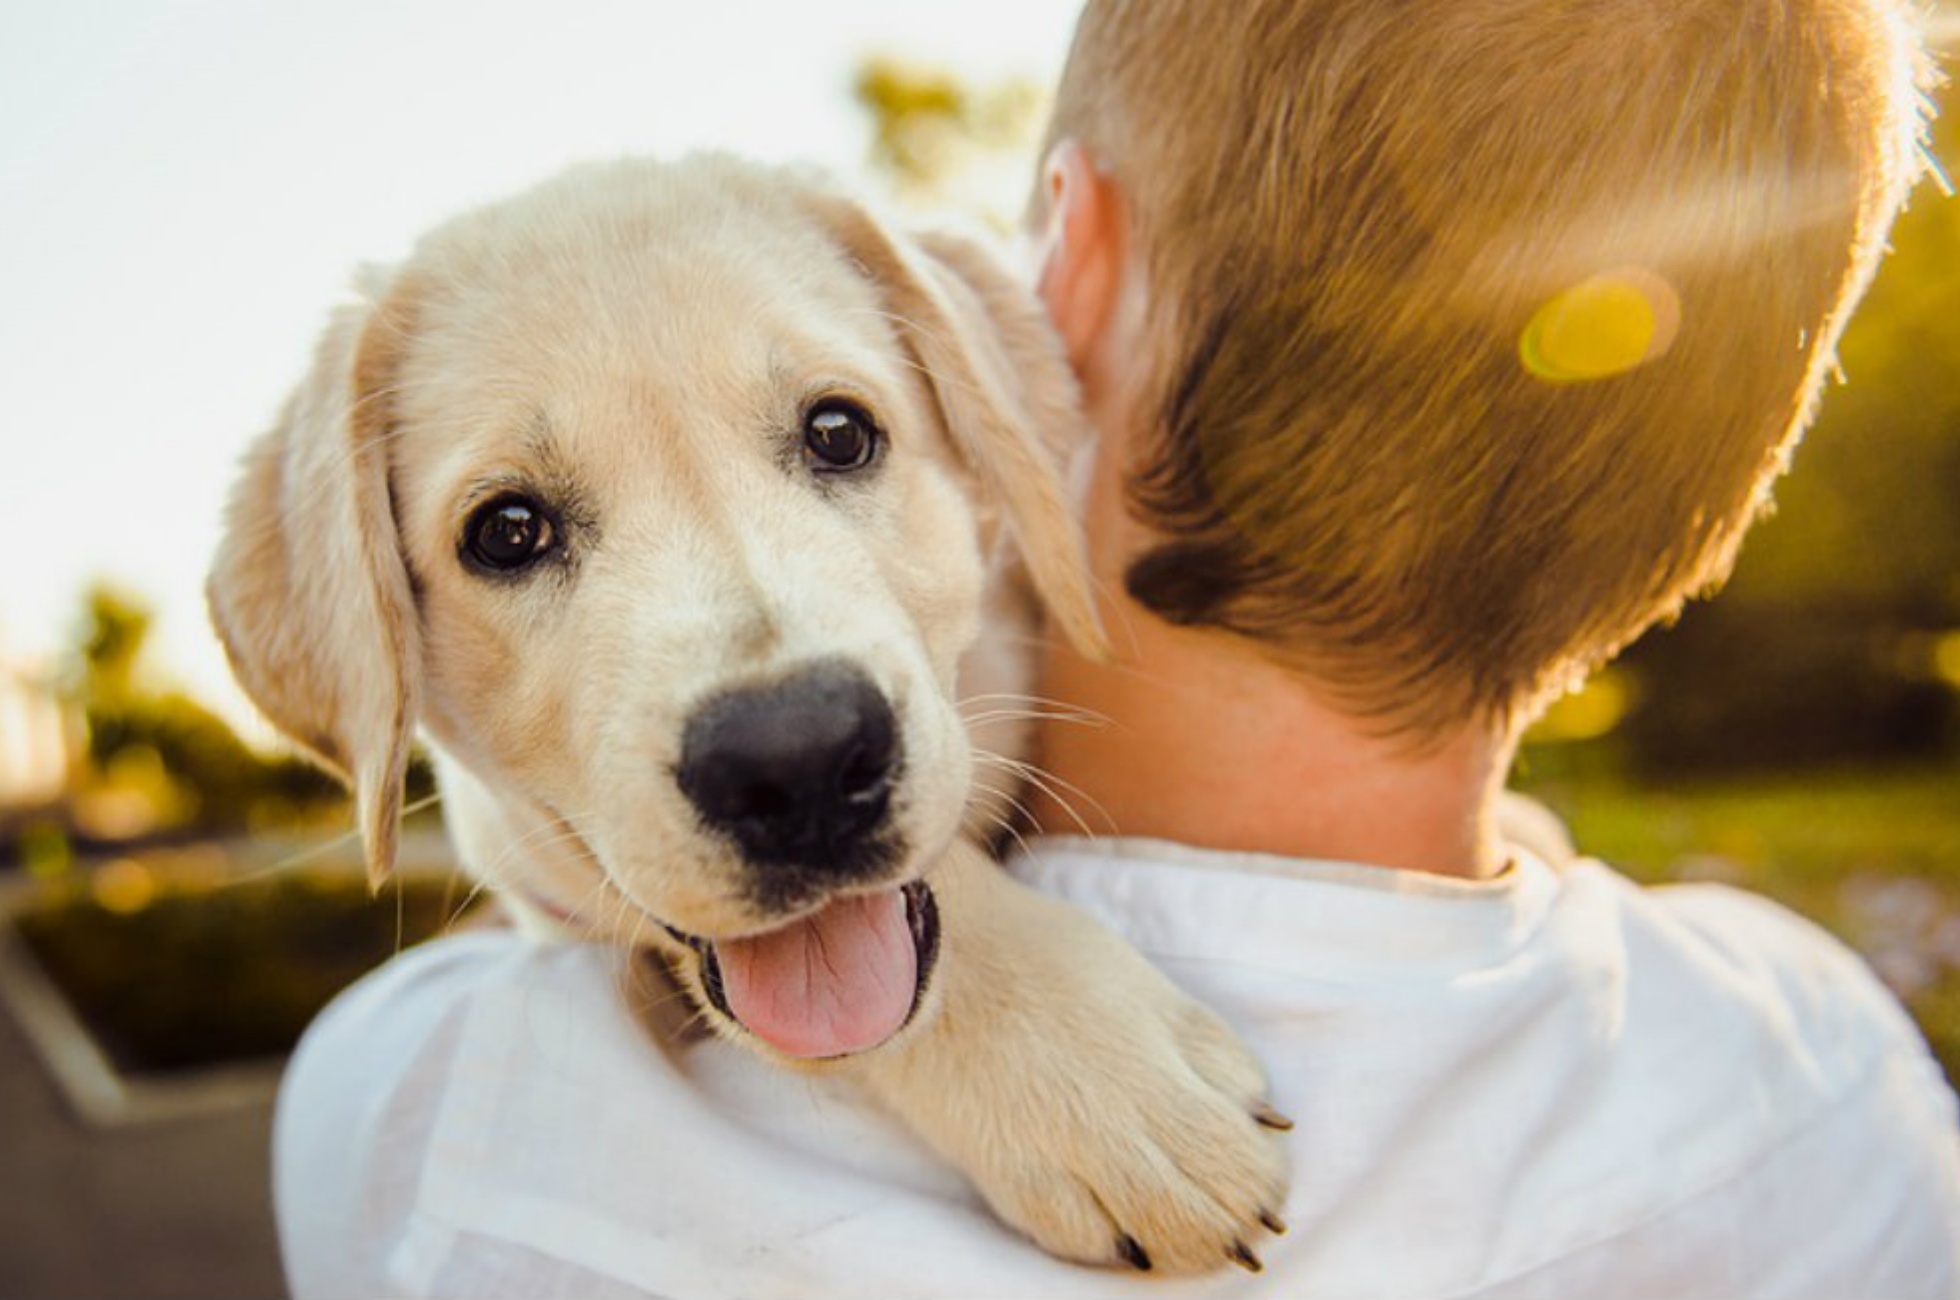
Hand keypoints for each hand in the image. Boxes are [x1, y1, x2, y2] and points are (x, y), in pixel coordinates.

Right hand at [856, 841, 1290, 1274]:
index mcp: (1158, 1062)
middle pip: (1207, 1211)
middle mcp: (1116, 1118)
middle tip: (1236, 1218)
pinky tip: (1120, 1231)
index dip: (1265, 1178)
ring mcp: (1059, 1155)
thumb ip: (1208, 1052)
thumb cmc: (1041, 956)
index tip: (1261, 1172)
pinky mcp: (1007, 1176)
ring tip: (1186, 1233)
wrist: (925, 954)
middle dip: (1233, 1223)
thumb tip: (1264, 1118)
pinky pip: (1076, 1241)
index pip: (1243, 1156)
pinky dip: (1110, 1244)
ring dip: (1182, 1245)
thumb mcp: (1146, 986)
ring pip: (1152, 1240)